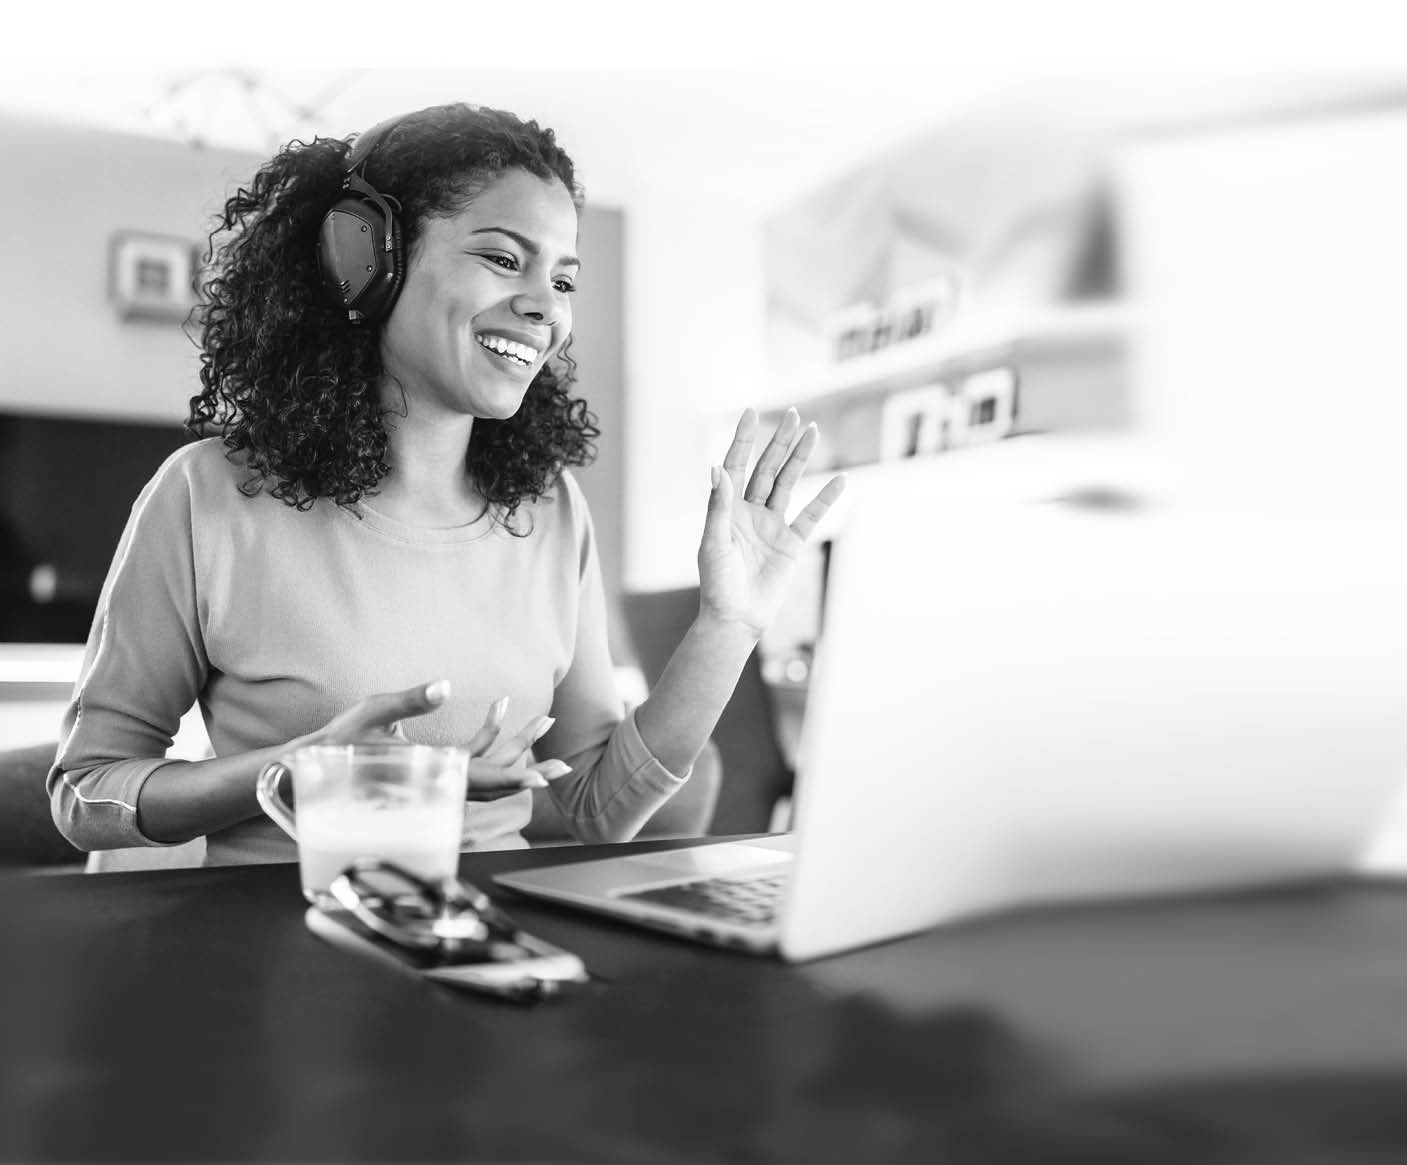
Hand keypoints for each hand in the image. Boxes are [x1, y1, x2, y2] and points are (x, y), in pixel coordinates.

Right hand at [306, 682, 570, 802]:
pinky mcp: (431, 769)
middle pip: (493, 780)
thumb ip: (409, 699)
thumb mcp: (370, 712)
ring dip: (516, 750)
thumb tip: (447, 686)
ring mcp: (435, 777)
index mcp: (426, 771)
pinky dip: (489, 741)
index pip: (478, 779)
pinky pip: (468, 762)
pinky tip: (499, 713)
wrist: (309, 766)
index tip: (543, 779)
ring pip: (485, 772)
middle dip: (529, 768)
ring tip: (543, 722)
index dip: (513, 780)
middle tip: (564, 764)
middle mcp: (436, 780)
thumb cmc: (337, 740)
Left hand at [699, 408, 846, 636]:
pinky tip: (840, 479)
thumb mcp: (713, 543)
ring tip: (814, 432)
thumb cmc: (716, 584)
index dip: (744, 440)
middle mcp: (750, 512)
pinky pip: (811, 516)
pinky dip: (826, 499)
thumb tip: (717, 468)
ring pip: (789, 484)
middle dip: (780, 442)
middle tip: (794, 415)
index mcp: (727, 509)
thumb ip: (718, 506)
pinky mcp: (791, 543)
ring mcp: (772, 526)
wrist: (736, 618)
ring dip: (800, 459)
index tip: (752, 413)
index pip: (736, 465)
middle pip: (767, 469)